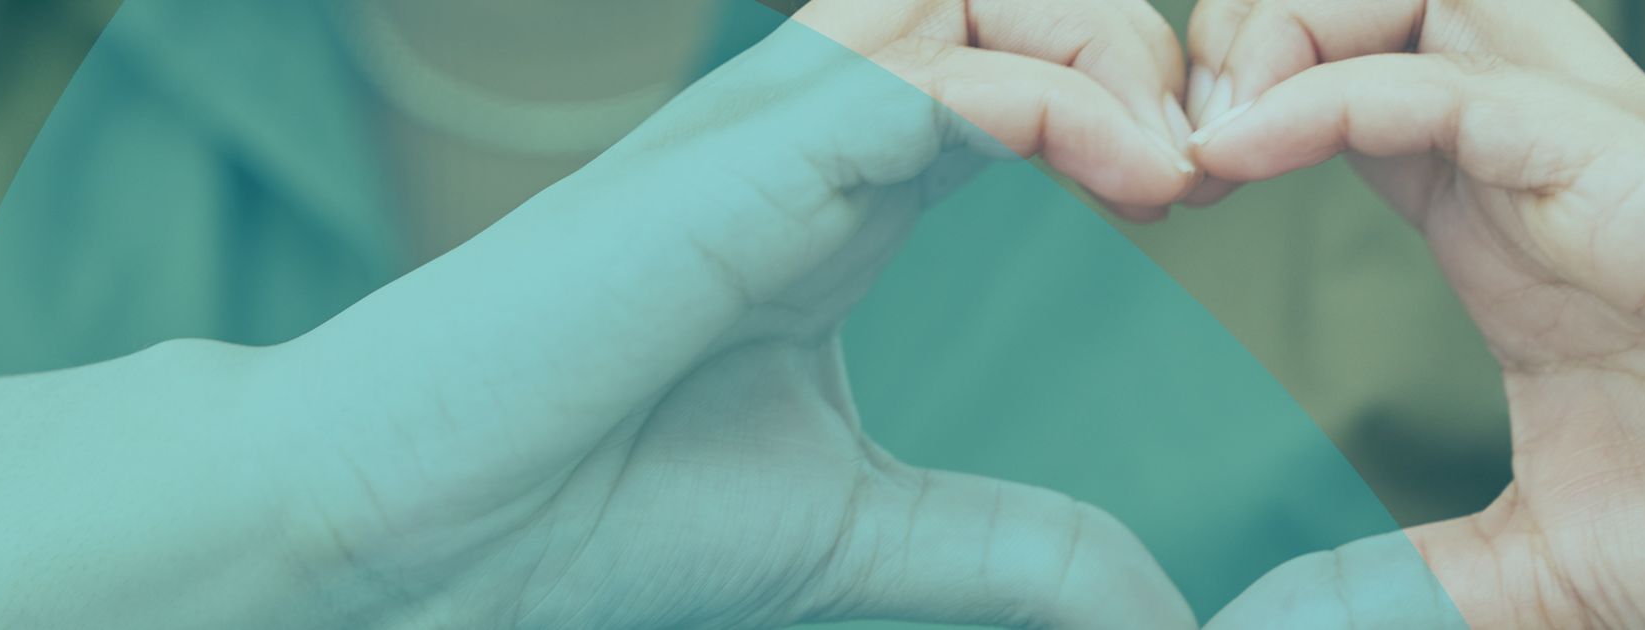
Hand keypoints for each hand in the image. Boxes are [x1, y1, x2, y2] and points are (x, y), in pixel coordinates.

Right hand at [263, 1, 1199, 627]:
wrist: (421, 525)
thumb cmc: (604, 508)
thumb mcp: (864, 528)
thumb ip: (1016, 549)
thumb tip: (1161, 616)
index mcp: (844, 186)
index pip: (1020, 63)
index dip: (1136, 101)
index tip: (1215, 195)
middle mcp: (812, 127)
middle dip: (1142, 45)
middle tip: (1223, 160)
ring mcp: (772, 126)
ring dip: (1110, 46)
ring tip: (1181, 164)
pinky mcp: (742, 153)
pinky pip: (930, 69)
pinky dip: (1054, 101)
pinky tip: (1139, 181)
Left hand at [1184, 0, 1644, 625]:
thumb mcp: (1537, 561)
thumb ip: (1411, 580)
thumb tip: (1280, 628)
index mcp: (1502, 217)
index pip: (1351, 89)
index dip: (1245, 110)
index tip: (1164, 195)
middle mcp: (1534, 156)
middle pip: (1379, 5)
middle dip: (1253, 37)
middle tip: (1173, 141)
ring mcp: (1582, 147)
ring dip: (1285, 38)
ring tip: (1208, 138)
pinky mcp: (1621, 164)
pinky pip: (1448, 82)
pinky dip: (1326, 97)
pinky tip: (1233, 152)